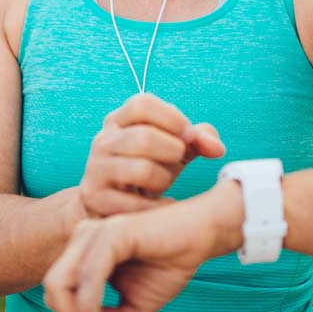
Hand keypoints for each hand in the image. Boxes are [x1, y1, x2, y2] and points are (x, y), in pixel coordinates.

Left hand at [44, 195, 219, 311]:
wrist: (201, 234)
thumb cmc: (170, 262)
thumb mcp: (136, 305)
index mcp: (84, 251)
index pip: (58, 292)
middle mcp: (83, 239)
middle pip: (51, 289)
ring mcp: (94, 233)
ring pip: (59, 283)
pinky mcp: (112, 233)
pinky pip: (89, 275)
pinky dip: (89, 305)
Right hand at [76, 92, 224, 219]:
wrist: (111, 206)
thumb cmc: (148, 169)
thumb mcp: (172, 149)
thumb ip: (198, 140)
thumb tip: (217, 148)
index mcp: (119, 120)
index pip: (142, 104)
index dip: (172, 118)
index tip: (188, 135)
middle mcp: (103, 140)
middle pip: (144, 137)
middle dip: (173, 150)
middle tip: (178, 160)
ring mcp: (95, 169)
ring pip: (142, 169)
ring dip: (164, 179)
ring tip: (164, 183)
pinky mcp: (95, 197)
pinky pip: (137, 204)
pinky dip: (159, 207)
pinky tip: (165, 205)